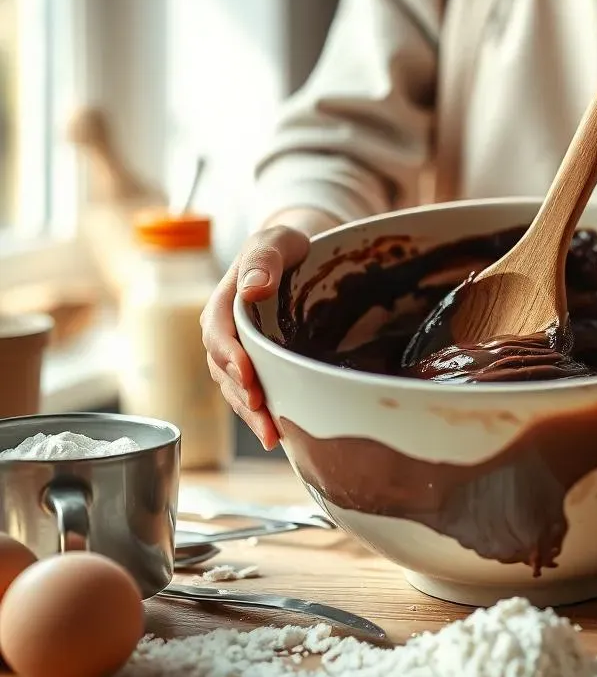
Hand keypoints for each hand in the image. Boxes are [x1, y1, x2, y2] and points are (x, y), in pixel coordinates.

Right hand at [200, 226, 310, 449]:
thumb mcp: (276, 242)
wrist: (297, 258)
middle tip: (263, 414)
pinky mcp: (254, 366)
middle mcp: (224, 333)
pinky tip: (278, 434)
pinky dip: (261, 413)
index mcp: (223, 303)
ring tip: (271, 435)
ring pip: (234, 388)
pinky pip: (250, 393)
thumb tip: (253, 288)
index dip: (229, 356)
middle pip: (223, 369)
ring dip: (251, 413)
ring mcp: (237, 353)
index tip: (247, 374)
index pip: (217, 334)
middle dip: (241, 394)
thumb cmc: (284, 247)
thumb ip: (263, 259)